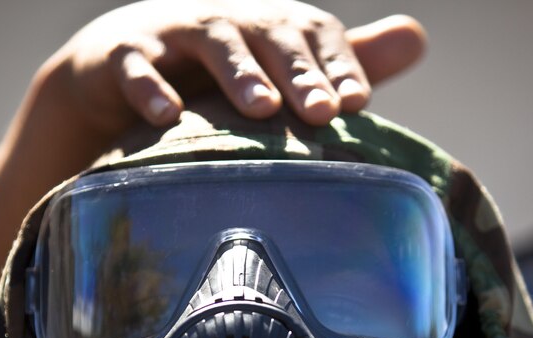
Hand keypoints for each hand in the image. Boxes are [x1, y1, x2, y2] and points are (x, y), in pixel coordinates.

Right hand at [39, 0, 426, 141]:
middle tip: (324, 112)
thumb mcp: (275, 67)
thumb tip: (417, 38)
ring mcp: (172, 35)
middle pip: (268, 36)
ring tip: (262, 110)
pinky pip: (136, 70)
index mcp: (266, 26)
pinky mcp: (121, 58)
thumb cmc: (211, 74)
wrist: (116, 65)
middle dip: (297, 72)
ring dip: (237, 73)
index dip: (337, 65)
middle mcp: (227, 22)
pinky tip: (168, 119)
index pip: (312, 35)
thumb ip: (338, 62)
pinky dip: (151, 89)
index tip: (359, 103)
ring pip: (211, 43)